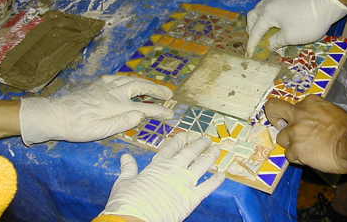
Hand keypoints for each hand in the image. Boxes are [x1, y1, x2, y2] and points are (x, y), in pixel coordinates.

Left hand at [20, 75, 172, 144]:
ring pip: (130, 79)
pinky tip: (127, 81)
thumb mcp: (101, 130)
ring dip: (144, 82)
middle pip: (141, 87)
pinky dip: (128, 79)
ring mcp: (106, 85)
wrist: (55, 114)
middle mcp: (115, 91)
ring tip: (153, 86)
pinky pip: (118, 77)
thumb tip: (142, 115)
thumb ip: (123, 122)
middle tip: (169, 93)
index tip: (171, 112)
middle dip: (156, 90)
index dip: (159, 110)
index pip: (145, 108)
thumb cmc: (79, 126)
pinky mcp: (97, 84)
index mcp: (119, 104)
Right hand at [102, 133, 224, 221]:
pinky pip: (208, 186)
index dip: (181, 139)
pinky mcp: (192, 198)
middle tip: (206, 139)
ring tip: (216, 150)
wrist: (134, 220)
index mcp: (158, 165)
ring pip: (202, 164)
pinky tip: (222, 173)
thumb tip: (125, 156)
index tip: (188, 134)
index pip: (172, 146)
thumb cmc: (126, 202)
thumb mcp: (124, 182)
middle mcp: (174, 170)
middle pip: (190, 152)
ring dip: (210, 156)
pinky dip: (216, 180)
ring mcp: (185, 183)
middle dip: (199, 144)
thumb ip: (128, 168)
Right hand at [246, 0, 346, 55]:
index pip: (255, 31)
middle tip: (255, 41)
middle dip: (251, 29)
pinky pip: (270, 0)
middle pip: (253, 16)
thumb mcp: (290, 37)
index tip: (250, 54)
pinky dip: (266, 7)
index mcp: (267, 14)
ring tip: (260, 28)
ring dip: (257, 18)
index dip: (252, 44)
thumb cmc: (307, 23)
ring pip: (260, 7)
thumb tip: (268, 45)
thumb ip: (275, 42)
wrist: (325, 5)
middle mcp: (268, 4)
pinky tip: (270, 10)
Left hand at [265, 97, 346, 173]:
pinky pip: (289, 155)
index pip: (294, 106)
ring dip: (290, 144)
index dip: (297, 115)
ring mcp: (295, 131)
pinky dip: (298, 158)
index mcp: (310, 102)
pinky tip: (309, 158)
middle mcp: (298, 114)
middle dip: (273, 116)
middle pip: (274, 109)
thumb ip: (317, 113)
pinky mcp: (295, 148)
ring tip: (304, 149)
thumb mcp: (333, 112)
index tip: (299, 120)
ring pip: (281, 138)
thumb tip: (313, 120)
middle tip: (278, 123)